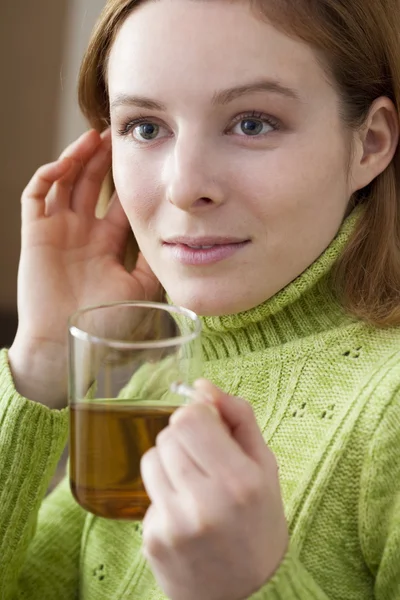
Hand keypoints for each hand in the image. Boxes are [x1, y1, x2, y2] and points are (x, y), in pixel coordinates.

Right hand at [8, 129, 160, 405]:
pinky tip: (67, 162)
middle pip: (91, 185)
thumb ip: (155, 262)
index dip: (129, 180)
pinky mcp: (35, 233)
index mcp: (105, 245)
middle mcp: (82, 234)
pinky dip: (49, 175)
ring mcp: (57, 231)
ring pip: (65, 182)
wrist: (65, 344)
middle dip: (103, 160)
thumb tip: (181, 239)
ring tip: (94, 137)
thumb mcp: (141, 288)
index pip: (118, 203)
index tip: (144, 158)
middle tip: (117, 135)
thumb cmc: (103, 323)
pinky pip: (37, 195)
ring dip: (77, 158)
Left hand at [141, 380, 287, 599]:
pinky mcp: (154, 539)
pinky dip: (163, 492)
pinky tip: (184, 512)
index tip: (209, 427)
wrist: (241, 595)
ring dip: (170, 461)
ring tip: (193, 484)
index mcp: (240, 480)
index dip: (198, 416)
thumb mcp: (264, 468)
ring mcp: (176, 523)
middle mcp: (206, 502)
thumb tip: (203, 386)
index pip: (190, 418)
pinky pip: (148, 491)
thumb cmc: (257, 524)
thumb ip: (239, 418)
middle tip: (205, 462)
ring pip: (152, 457)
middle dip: (185, 438)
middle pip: (169, 434)